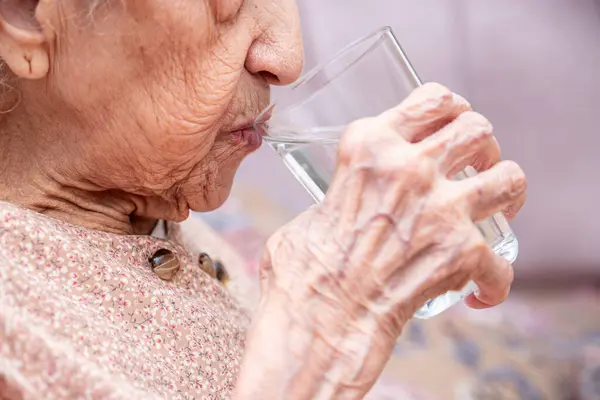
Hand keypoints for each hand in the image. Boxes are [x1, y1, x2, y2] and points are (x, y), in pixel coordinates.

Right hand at [236, 83, 526, 398]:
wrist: (319, 318)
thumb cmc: (305, 269)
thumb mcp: (314, 204)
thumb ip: (342, 192)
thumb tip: (348, 201)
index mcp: (369, 146)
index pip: (430, 98)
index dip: (451, 107)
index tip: (454, 120)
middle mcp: (409, 167)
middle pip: (476, 129)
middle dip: (484, 145)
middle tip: (478, 163)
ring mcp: (441, 208)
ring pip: (509, 176)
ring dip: (508, 191)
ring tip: (499, 206)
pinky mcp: (461, 252)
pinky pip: (501, 264)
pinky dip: (494, 281)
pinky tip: (480, 292)